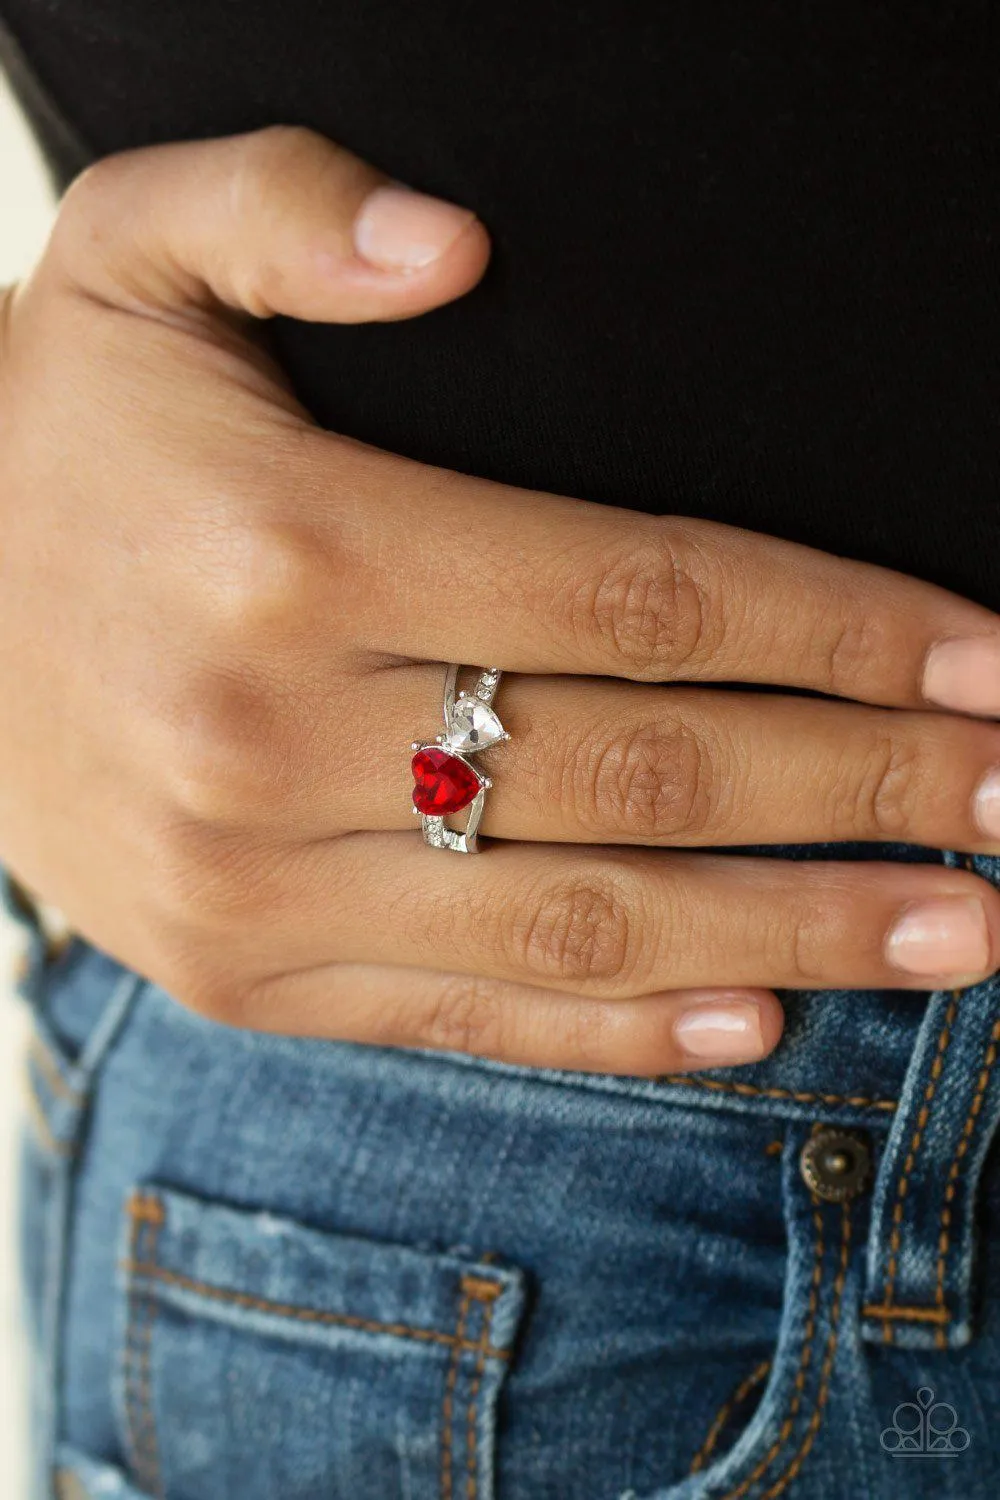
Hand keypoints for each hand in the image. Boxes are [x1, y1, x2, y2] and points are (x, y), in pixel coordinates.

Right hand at [4, 126, 999, 1077]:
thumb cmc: (53, 439)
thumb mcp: (128, 256)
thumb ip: (288, 204)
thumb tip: (458, 245)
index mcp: (284, 547)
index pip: (639, 593)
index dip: (838, 627)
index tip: (985, 655)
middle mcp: (274, 736)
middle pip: (648, 773)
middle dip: (865, 786)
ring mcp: (258, 881)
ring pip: (585, 924)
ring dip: (799, 937)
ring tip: (961, 935)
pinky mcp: (244, 972)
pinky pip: (467, 1018)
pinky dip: (624, 1031)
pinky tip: (758, 1023)